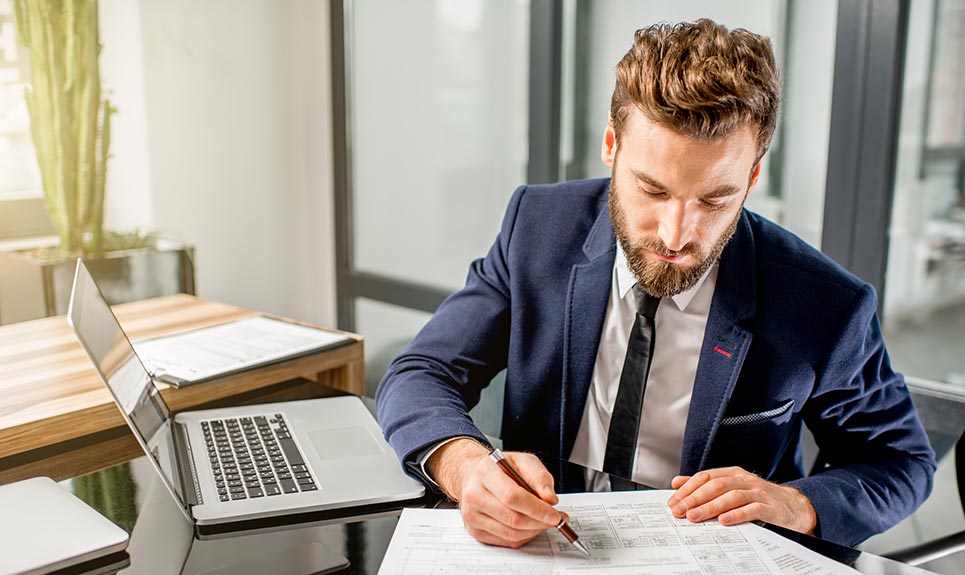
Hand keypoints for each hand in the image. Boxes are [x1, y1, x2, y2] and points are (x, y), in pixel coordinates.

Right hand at [426, 438, 563, 547]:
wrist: (475, 476)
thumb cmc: (500, 468)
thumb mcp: (523, 461)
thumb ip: (539, 476)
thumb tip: (549, 498)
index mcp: (485, 472)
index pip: (512, 497)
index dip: (537, 509)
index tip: (555, 515)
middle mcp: (474, 495)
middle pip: (512, 519)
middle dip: (540, 522)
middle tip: (556, 519)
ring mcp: (472, 515)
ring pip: (511, 533)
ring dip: (534, 531)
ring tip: (545, 521)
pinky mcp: (475, 531)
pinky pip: (506, 541)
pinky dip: (524, 536)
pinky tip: (531, 525)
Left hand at [667, 466, 816, 534]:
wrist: (796, 508)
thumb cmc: (760, 499)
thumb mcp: (733, 487)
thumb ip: (706, 485)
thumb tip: (677, 482)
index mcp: (733, 474)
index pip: (705, 477)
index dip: (688, 489)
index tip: (673, 502)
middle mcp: (745, 480)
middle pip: (715, 486)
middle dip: (694, 499)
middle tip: (679, 511)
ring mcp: (758, 492)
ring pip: (731, 496)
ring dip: (710, 507)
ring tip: (695, 516)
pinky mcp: (770, 507)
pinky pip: (752, 509)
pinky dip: (737, 515)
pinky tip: (724, 521)